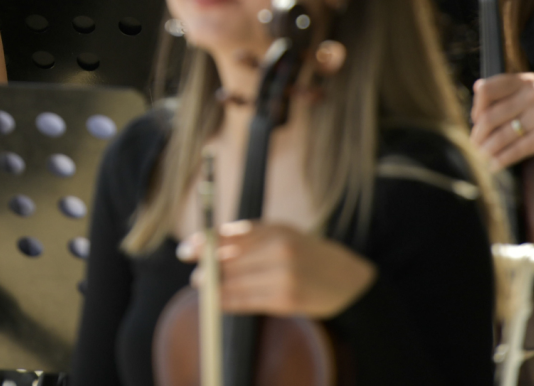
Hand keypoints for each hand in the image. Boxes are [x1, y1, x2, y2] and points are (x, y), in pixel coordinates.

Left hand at [180, 220, 375, 317]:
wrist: (347, 280)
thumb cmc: (307, 254)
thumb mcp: (281, 234)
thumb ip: (248, 238)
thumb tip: (208, 245)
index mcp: (274, 230)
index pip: (229, 235)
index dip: (203, 243)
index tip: (185, 251)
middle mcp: (278, 250)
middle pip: (229, 261)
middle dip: (208, 269)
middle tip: (196, 276)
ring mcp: (283, 276)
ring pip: (235, 283)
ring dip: (215, 288)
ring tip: (203, 288)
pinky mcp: (287, 299)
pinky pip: (248, 301)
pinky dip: (229, 302)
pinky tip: (218, 302)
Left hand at [471, 72, 533, 168]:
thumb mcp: (533, 91)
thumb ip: (507, 90)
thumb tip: (475, 94)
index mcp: (525, 81)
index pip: (487, 90)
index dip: (476, 107)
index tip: (475, 119)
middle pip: (490, 116)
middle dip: (478, 134)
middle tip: (474, 144)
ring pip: (501, 135)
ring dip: (486, 149)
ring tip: (481, 156)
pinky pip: (516, 149)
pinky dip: (501, 159)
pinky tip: (494, 165)